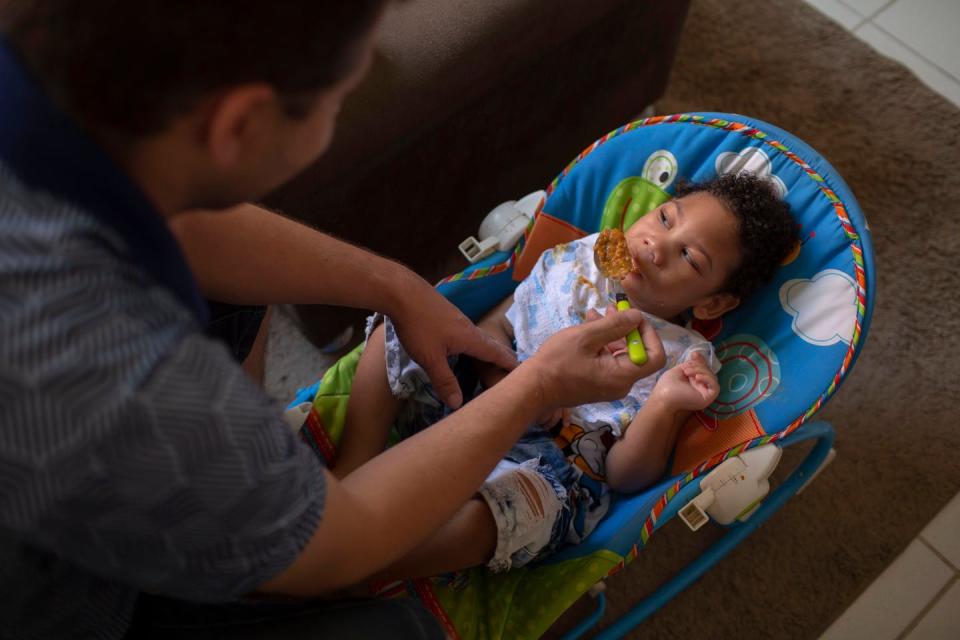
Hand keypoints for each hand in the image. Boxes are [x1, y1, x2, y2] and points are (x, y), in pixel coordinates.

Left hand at [388, 275, 516, 408]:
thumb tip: (458, 404)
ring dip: (486, 347)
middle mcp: (468, 327)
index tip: (523, 371)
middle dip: (501, 355)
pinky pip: (466, 331)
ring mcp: (457, 318)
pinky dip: (472, 341)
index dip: (508, 363)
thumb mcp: (430, 358)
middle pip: (490, 343)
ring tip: (490, 357)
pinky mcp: (445, 313)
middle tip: (512, 365)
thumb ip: (444, 380)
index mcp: (470, 338)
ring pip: (477, 336)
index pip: (495, 353)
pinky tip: (462, 344)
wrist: (402, 292)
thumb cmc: (418, 326)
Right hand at [526, 306, 664, 408]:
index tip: (632, 317)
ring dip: (612, 331)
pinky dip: (603, 342)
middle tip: (612, 308)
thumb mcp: (585, 337)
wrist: (533, 387)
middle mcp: (621, 384)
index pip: (655, 356)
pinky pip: (609, 360)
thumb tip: (637, 315)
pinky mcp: (599, 382)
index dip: (649, 333)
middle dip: (626, 327)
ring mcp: (610, 384)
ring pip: (621, 353)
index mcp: (622, 376)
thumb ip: (615, 325)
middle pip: (637, 352)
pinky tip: (589, 325)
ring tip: (595, 313)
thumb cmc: (557, 363)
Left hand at [650, 352, 718, 411]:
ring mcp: (705, 394)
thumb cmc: (667, 385)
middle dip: (699, 366)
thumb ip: (690, 363)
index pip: (704, 369)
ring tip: (688, 372)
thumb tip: (697, 353)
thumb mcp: (680, 370)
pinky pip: (715, 387)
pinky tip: (697, 377)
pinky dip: (708, 379)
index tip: (694, 355)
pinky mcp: (707, 398)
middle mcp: (701, 388)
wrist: (663, 397)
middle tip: (686, 369)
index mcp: (694, 382)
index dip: (701, 361)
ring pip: (712, 378)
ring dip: (701, 371)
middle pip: (709, 372)